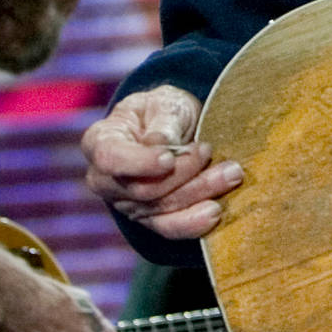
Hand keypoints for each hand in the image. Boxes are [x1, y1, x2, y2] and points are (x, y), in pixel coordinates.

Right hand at [81, 86, 241, 238]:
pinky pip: (169, 228)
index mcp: (100, 142)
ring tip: (230, 174)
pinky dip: (193, 223)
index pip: (110, 158)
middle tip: (210, 151)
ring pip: (161, 209)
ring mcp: (127, 203)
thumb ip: (163, 121)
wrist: (176, 128)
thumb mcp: (166, 103)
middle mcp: (106, 180)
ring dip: (199, 193)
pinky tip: (214, 212)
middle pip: (142, 189)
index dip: (139, 162)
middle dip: (183, 173)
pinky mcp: (150, 219)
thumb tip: (159, 144)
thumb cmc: (165, 111)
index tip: (169, 158)